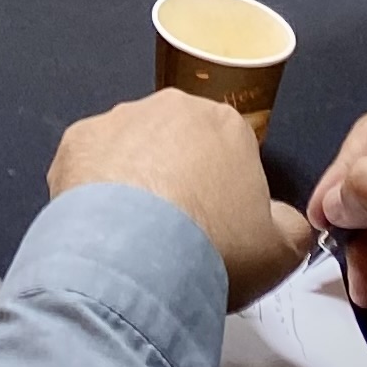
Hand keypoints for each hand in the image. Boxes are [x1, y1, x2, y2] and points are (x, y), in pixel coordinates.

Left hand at [47, 92, 306, 309]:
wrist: (138, 259)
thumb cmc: (217, 247)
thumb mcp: (282, 250)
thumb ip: (291, 226)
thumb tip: (283, 219)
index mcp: (224, 123)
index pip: (230, 150)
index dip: (225, 191)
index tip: (219, 227)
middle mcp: (170, 107)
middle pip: (178, 144)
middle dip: (178, 179)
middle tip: (177, 233)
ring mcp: (117, 119)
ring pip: (131, 150)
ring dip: (134, 183)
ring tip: (136, 237)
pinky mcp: (75, 141)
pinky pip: (91, 166)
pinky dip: (94, 192)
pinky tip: (103, 229)